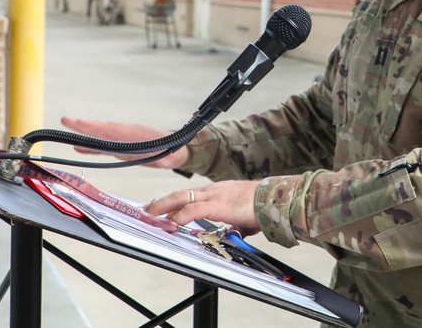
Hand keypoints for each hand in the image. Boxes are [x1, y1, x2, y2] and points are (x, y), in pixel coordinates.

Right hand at [60, 116, 188, 168]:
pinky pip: (103, 148)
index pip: (113, 130)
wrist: (178, 149)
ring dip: (84, 135)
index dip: (97, 128)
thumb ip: (169, 158)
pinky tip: (79, 147)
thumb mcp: (174, 155)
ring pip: (100, 137)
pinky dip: (91, 147)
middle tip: (65, 120)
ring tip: (66, 132)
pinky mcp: (122, 149)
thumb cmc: (175, 150)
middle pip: (102, 130)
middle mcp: (126, 135)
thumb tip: (168, 160)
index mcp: (136, 134)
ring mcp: (123, 141)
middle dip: (85, 126)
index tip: (81, 123)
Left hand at [145, 181, 260, 234]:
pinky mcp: (217, 205)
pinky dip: (179, 216)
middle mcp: (213, 190)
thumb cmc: (262, 206)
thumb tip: (237, 232)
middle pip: (180, 193)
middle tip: (148, 208)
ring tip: (151, 214)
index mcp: (219, 192)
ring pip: (181, 198)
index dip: (176, 201)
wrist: (273, 199)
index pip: (191, 195)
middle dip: (162, 201)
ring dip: (164, 207)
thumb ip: (237, 224)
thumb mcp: (245, 216)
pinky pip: (192, 210)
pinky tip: (171, 222)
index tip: (164, 208)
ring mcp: (214, 196)